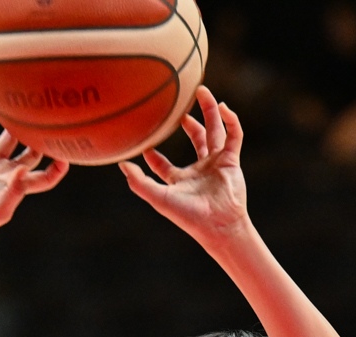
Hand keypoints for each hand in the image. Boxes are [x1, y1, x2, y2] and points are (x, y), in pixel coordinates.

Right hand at [0, 104, 66, 243]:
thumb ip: (14, 191)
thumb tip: (25, 169)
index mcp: (18, 187)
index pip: (45, 176)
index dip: (58, 167)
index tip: (67, 151)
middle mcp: (6, 173)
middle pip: (30, 152)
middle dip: (40, 139)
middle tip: (49, 118)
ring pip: (5, 140)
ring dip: (11, 125)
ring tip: (18, 104)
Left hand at [120, 87, 248, 243]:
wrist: (217, 225)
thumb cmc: (189, 216)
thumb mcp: (159, 197)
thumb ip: (139, 182)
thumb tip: (122, 163)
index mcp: (179, 180)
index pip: (163, 164)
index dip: (153, 153)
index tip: (144, 139)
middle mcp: (199, 169)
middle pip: (195, 138)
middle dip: (188, 121)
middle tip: (179, 105)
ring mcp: (216, 164)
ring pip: (214, 131)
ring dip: (210, 111)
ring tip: (202, 91)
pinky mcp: (231, 161)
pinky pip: (234, 136)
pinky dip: (230, 121)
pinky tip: (223, 107)